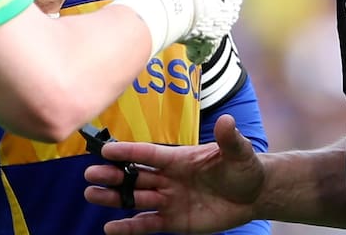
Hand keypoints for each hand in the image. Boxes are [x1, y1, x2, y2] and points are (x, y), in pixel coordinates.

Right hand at [83, 114, 262, 233]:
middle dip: (113, 175)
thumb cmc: (244, 168)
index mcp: (179, 158)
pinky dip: (129, 228)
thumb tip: (227, 121)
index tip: (105, 150)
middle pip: (135, 175)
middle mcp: (169, 177)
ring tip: (91, 195)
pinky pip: (148, 224)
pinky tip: (110, 229)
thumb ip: (229, 139)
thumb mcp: (239, 152)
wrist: (254, 195)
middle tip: (90, 175)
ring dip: (114, 198)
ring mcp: (170, 199)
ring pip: (136, 198)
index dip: (128, 152)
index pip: (148, 154)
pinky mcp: (174, 220)